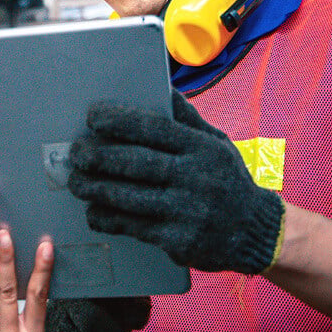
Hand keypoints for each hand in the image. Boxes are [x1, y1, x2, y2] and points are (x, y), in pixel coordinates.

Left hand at [68, 92, 285, 273]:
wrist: (256, 232)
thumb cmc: (227, 180)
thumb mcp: (217, 143)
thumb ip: (188, 120)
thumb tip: (163, 89)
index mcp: (202, 148)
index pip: (154, 127)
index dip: (118, 120)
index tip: (92, 117)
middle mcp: (194, 178)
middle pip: (136, 163)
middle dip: (98, 156)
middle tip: (76, 152)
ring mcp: (186, 211)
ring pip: (129, 197)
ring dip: (95, 189)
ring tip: (76, 182)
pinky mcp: (179, 241)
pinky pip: (134, 227)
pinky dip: (109, 218)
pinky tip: (94, 212)